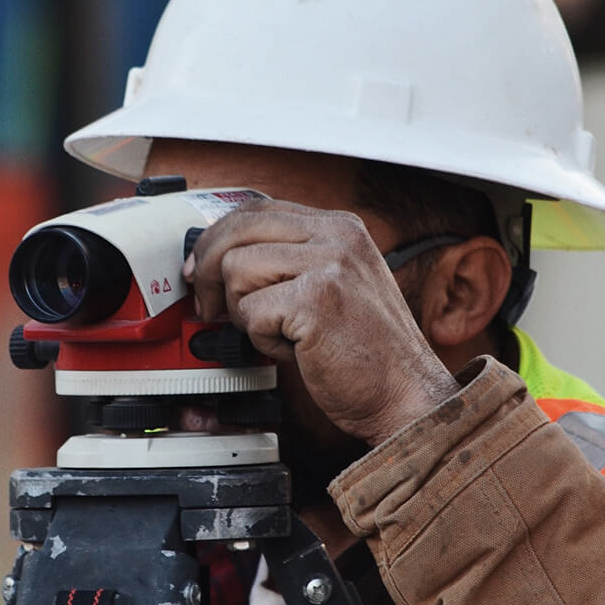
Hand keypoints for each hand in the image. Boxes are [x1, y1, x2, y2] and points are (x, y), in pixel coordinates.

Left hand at [184, 198, 458, 444]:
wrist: (405, 395)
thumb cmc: (367, 353)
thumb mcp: (332, 287)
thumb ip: (288, 263)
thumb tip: (219, 260)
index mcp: (339, 227)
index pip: (256, 210)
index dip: (216, 239)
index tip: (199, 268)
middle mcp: (336, 236)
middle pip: (237, 231)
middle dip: (209, 272)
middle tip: (208, 307)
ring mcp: (329, 263)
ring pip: (236, 270)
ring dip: (244, 312)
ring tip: (279, 333)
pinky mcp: (316, 300)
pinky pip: (252, 311)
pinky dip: (263, 340)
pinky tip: (295, 350)